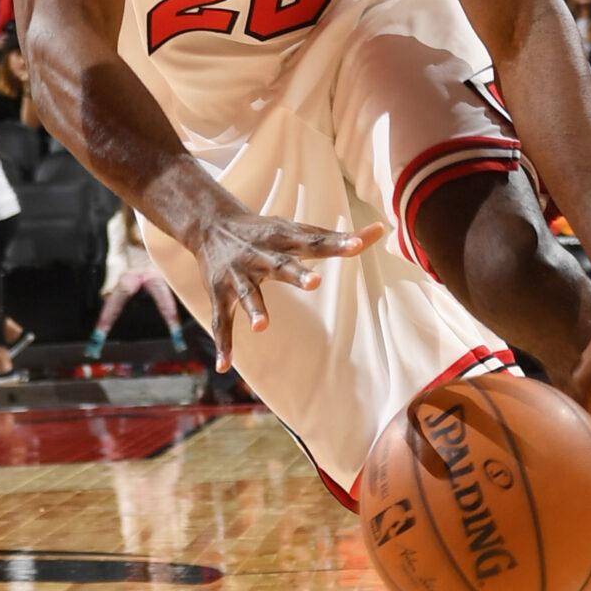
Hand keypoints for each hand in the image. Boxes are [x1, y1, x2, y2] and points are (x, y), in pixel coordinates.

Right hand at [187, 205, 383, 370]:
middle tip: (316, 283)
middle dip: (296, 274)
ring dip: (254, 308)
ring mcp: (239, 275)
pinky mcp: (220, 293)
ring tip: (262, 326)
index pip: (315, 242)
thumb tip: (380, 230)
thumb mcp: (297, 230)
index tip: (358, 245)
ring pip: (248, 293)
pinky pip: (221, 321)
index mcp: (283, 239)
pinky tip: (224, 366)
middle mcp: (261, 255)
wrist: (211, 224)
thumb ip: (336, 237)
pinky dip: (222, 343)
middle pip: (281, 265)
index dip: (337, 244)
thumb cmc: (266, 231)